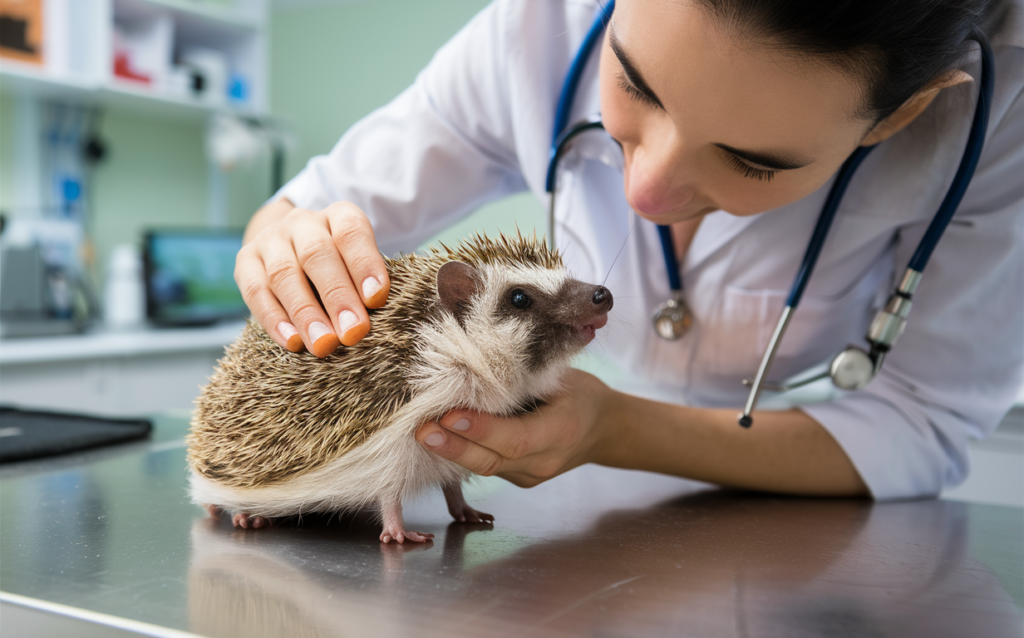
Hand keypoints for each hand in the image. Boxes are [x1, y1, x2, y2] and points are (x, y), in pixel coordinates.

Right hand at [236, 199, 389, 356]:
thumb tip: (366, 324)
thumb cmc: (340, 268)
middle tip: (352, 332)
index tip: (376, 299)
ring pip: (283, 273)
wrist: (292, 253)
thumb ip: (366, 288)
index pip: (351, 232)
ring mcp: (270, 239)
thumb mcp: (358, 267)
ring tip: (323, 344)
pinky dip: (274, 319)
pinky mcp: (245, 260)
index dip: (364, 264)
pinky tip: (293, 342)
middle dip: (337, 296)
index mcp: (338, 216)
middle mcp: (303, 222)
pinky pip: (255, 291)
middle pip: (317, 254)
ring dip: (306, 313)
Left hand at [415, 369, 616, 486]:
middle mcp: (544, 462)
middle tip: (421, 430)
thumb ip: (524, 379)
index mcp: (561, 432)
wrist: (603, 429)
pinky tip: (440, 436)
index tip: (449, 416)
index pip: (516, 438)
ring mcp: (530, 476)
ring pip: (485, 466)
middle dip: (453, 446)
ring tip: (421, 431)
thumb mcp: (561, 378)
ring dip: (451, 450)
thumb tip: (476, 367)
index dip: (481, 430)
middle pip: (492, 460)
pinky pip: (487, 466)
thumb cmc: (581, 394)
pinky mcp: (518, 478)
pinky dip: (463, 451)